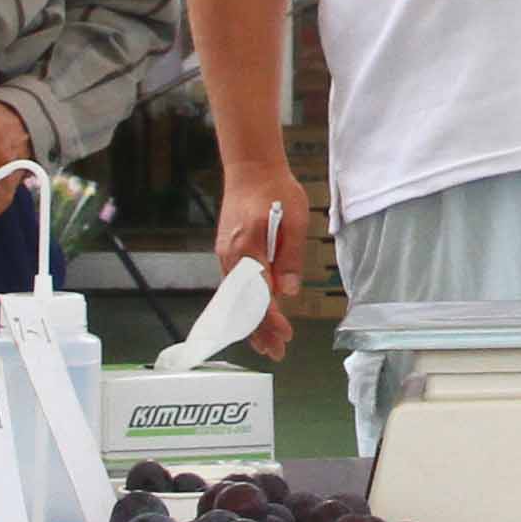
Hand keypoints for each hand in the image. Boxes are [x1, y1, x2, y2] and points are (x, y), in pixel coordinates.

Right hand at [213, 161, 306, 360]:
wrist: (250, 168)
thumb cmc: (275, 189)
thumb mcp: (294, 218)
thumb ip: (290, 256)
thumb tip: (289, 290)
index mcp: (248, 247)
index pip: (258, 294)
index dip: (271, 319)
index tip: (285, 335)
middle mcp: (231, 255)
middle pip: (242, 304)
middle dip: (258, 332)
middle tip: (276, 353)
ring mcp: (225, 255)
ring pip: (235, 300)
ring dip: (250, 324)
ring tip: (266, 346)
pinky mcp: (227, 254)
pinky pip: (233, 289)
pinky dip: (243, 309)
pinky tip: (253, 321)